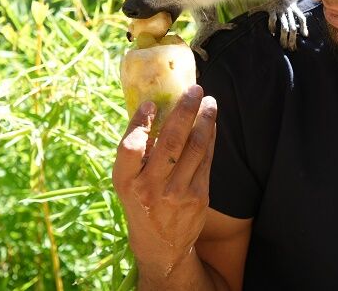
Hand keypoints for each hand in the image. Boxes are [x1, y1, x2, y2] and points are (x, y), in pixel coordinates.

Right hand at [112, 85, 217, 276]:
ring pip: (195, 146)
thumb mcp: (128, 183)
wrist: (162, 247)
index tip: (151, 103)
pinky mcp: (198, 197)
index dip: (140, 123)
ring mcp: (177, 193)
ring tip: (209, 101)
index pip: (130, 148)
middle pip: (171, 141)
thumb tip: (152, 108)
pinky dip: (210, 136)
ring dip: (205, 119)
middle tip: (195, 89)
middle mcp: (150, 188)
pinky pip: (206, 158)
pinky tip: (211, 122)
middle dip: (185, 110)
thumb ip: (137, 153)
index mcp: (126, 182)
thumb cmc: (141, 203)